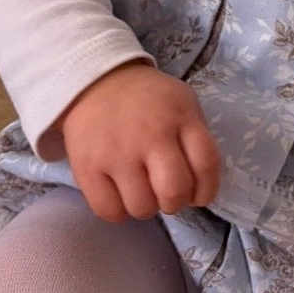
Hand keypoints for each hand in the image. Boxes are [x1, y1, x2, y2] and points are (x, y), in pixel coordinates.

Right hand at [59, 60, 219, 223]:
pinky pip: (109, 211)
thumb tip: (199, 186)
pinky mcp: (87, 167)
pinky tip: (119, 194)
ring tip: (140, 189)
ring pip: (142, 208)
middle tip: (165, 193)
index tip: (197, 195)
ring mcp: (117, 152)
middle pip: (174, 192)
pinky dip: (118, 210)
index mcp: (180, 117)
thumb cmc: (146, 99)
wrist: (94, 81)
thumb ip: (195, 138)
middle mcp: (150, 135)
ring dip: (146, 206)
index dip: (206, 190)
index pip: (206, 165)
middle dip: (175, 202)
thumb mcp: (182, 103)